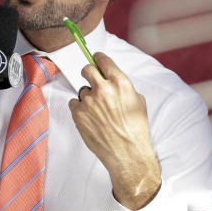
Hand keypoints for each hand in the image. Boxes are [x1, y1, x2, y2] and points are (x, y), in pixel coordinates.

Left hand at [68, 51, 160, 209]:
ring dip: (88, 97)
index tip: (96, 58)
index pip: (103, 61)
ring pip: (82, 90)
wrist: (127, 152)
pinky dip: (80, 108)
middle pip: (86, 69)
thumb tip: (112, 80)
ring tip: (99, 111)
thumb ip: (123, 87)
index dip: (99, 59)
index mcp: (120, 83)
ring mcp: (88, 101)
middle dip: (88, 72)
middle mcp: (103, 89)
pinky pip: (74, 103)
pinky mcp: (78, 113)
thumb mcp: (138, 101)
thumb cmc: (135, 128)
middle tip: (90, 77)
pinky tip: (91, 117)